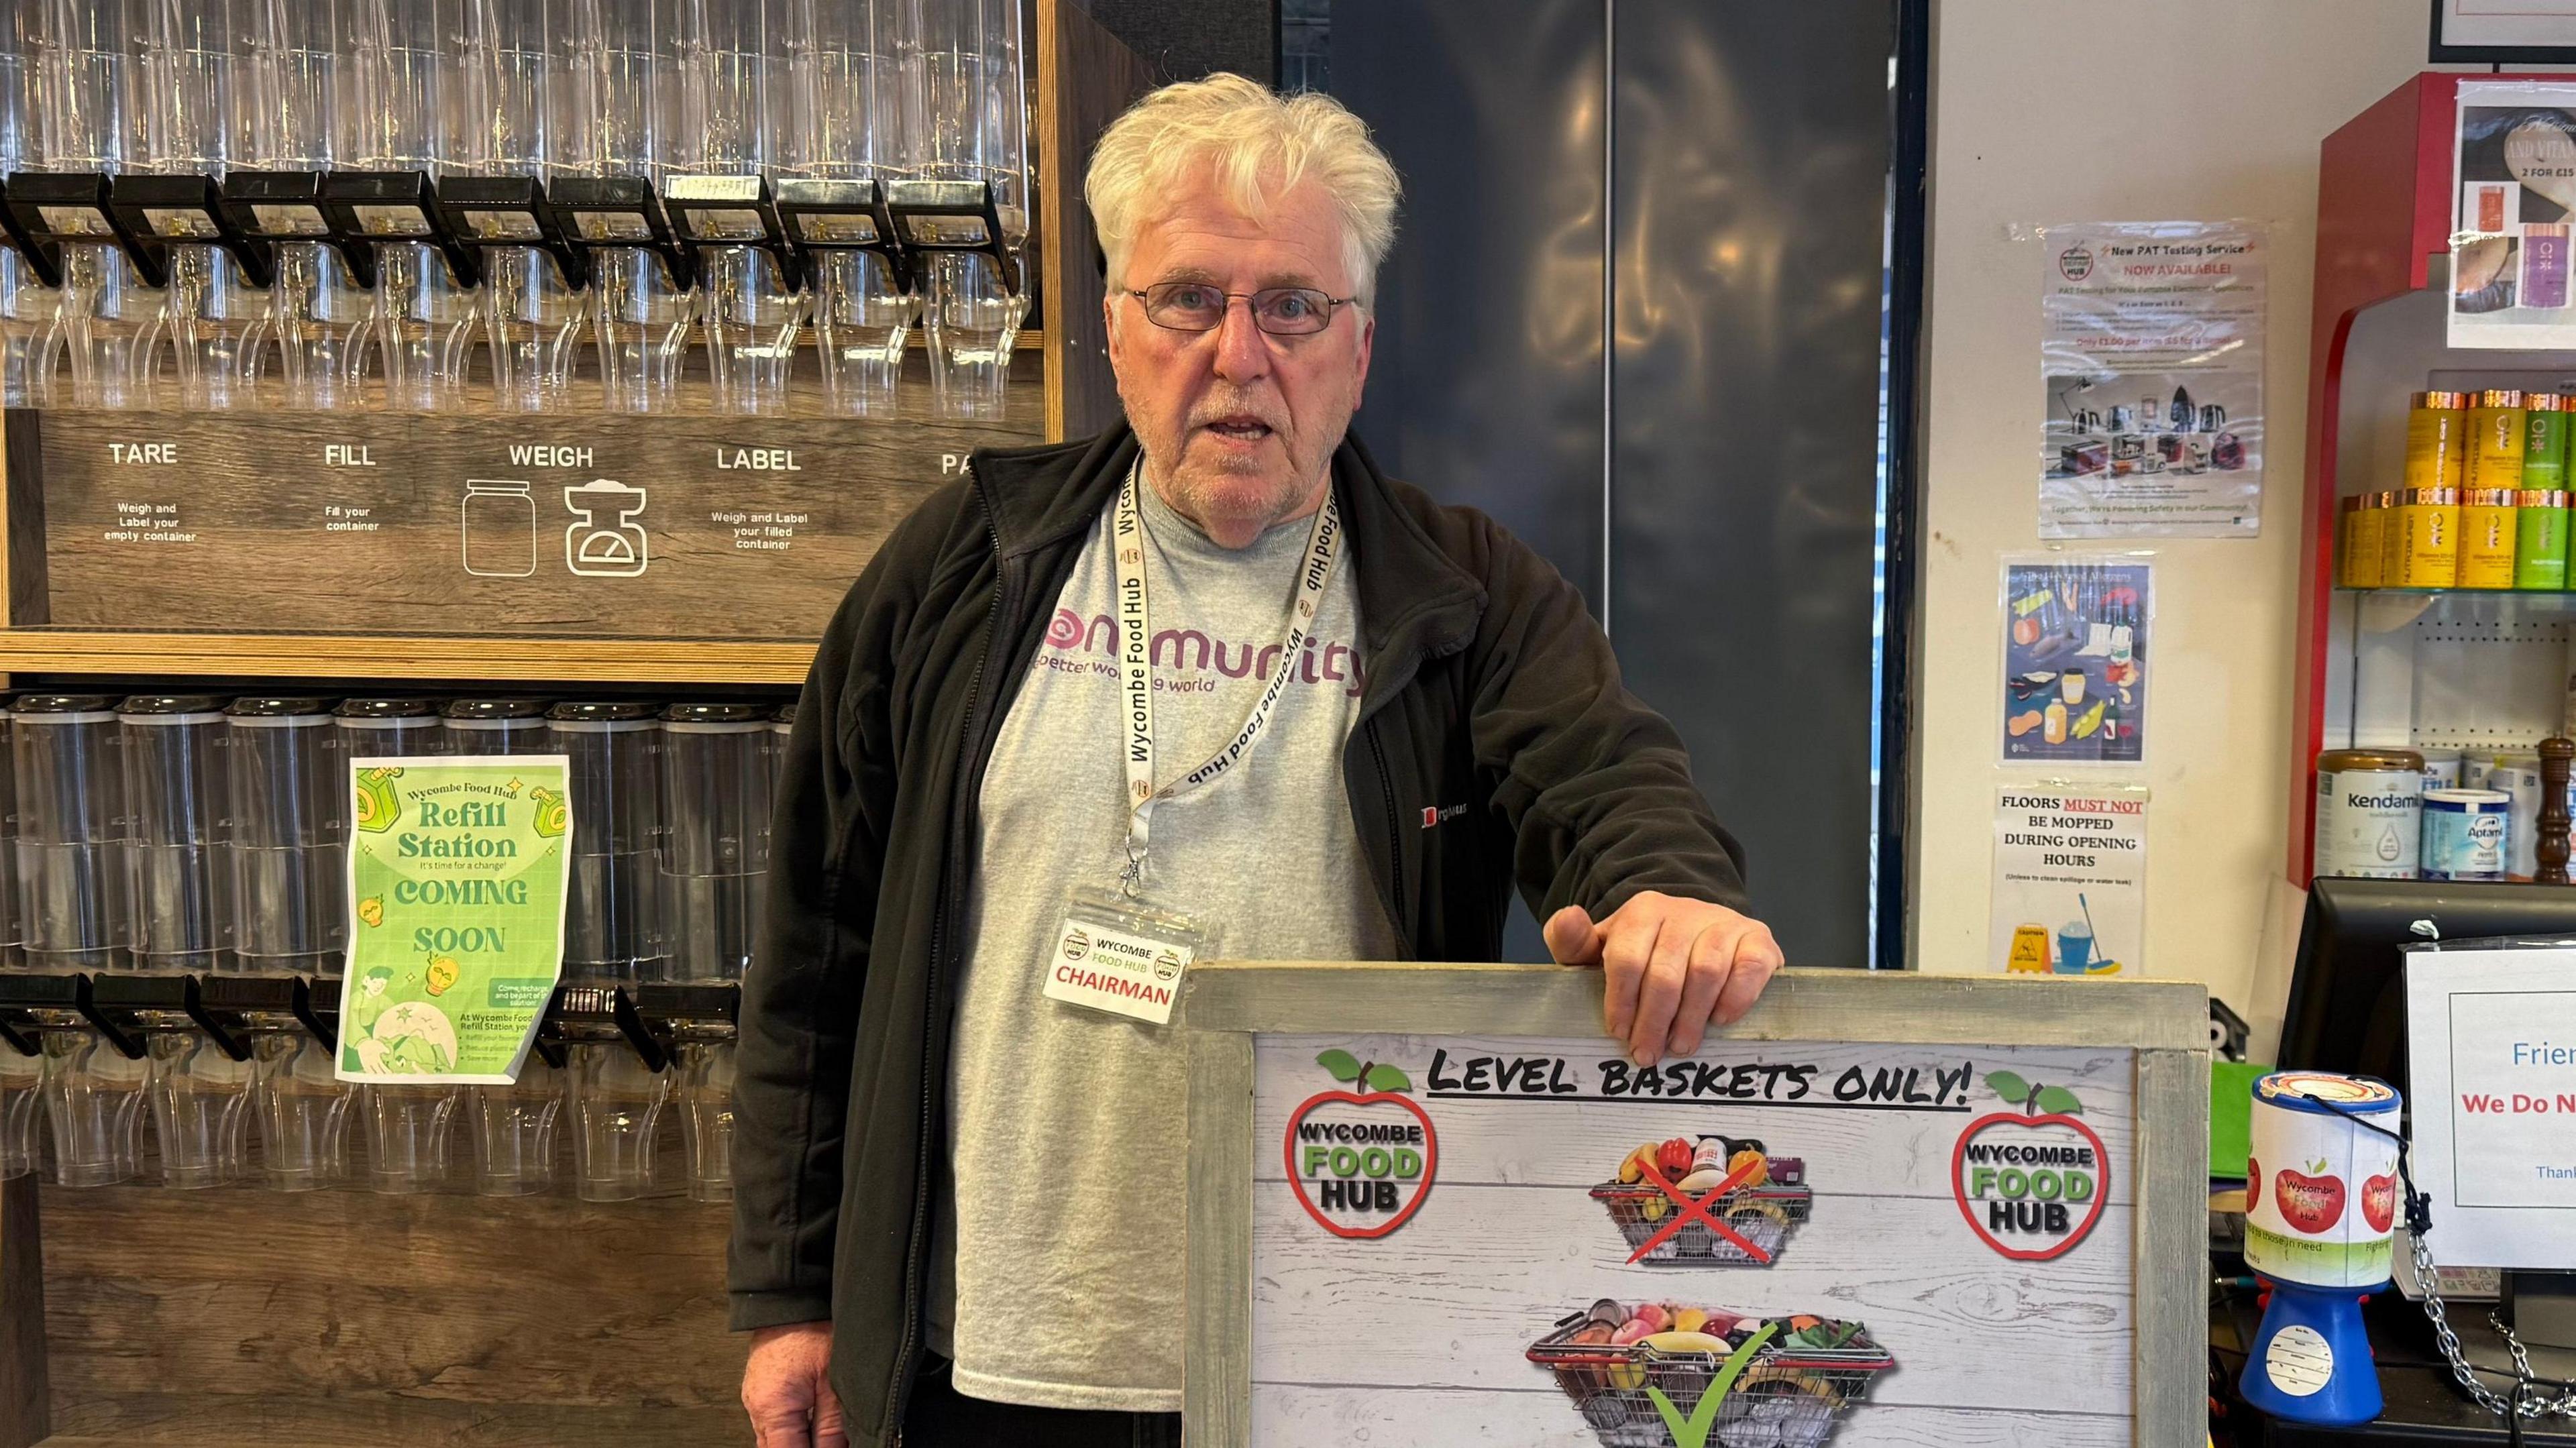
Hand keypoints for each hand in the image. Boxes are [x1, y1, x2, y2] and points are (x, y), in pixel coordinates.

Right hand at [743, 1322, 846, 1447]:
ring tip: (823, 1431)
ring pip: (774, 1438)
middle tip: (830, 1439)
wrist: (793, 1298)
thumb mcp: (833, 1383)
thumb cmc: (813, 1329)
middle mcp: (756, 1407)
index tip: (832, 1447)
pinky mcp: (760, 1389)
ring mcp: (754, 1398)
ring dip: (796, 1439)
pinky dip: (791, 1426)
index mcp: (773, 1409)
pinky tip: (810, 1420)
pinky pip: (772, 1421)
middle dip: (803, 1447)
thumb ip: (832, 1428)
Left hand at [1545, 892, 1782, 1066]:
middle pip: (1666, 972)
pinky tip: (1720, 1020)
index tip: (1619, 1033)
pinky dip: (1734, 998)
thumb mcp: (1601, 947)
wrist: (1701, 930)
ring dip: (1691, 1017)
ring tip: (1681, 1047)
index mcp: (1642, 912)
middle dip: (1654, 1020)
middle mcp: (1684, 911)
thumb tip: (1568, 919)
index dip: (1621, 1001)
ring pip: (1706, 972)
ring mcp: (1723, 923)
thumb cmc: (1645, 952)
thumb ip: (1573, 940)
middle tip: (1648, 1055)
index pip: (1627, 957)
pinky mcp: (1757, 939)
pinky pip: (1749, 968)